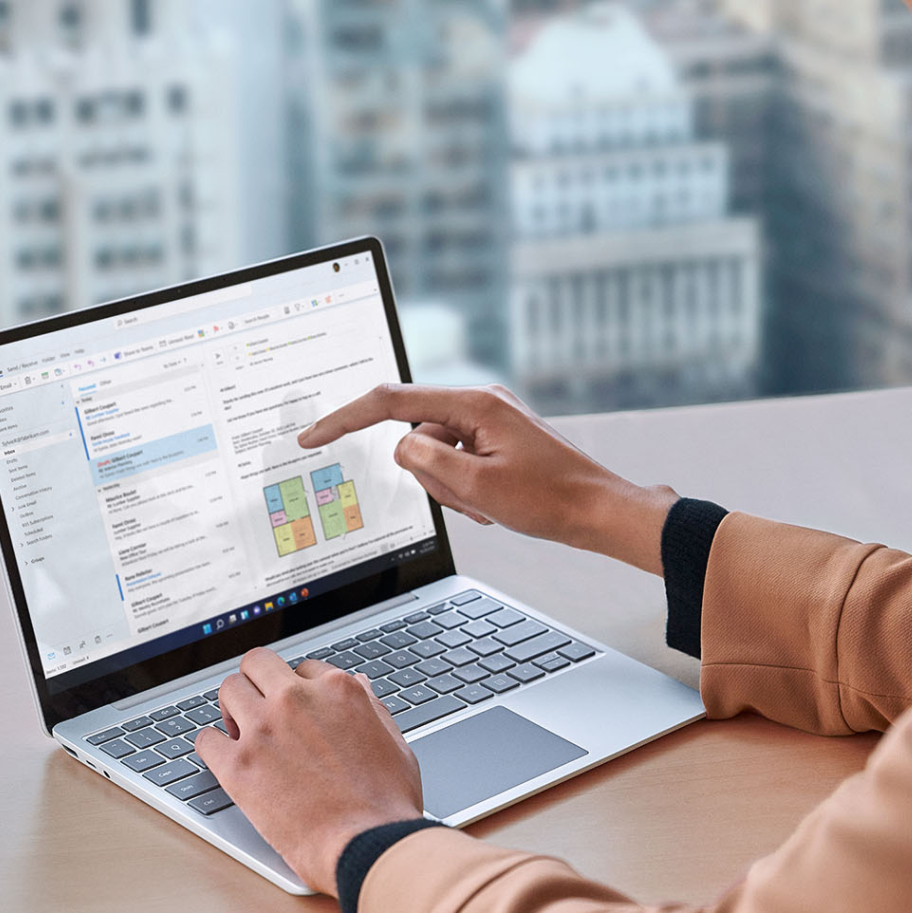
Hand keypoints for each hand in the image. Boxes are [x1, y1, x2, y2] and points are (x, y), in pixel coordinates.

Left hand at [194, 649, 423, 895]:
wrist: (367, 843)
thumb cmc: (386, 802)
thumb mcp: (393, 741)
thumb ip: (371, 707)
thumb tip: (358, 686)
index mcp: (338, 690)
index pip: (304, 668)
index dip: (300, 688)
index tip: (296, 706)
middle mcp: (297, 700)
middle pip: (257, 663)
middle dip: (257, 680)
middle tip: (258, 703)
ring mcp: (264, 730)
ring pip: (228, 690)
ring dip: (233, 707)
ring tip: (240, 728)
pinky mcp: (238, 766)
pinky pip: (205, 739)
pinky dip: (212, 745)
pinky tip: (222, 755)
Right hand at [298, 384, 677, 573]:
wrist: (598, 511)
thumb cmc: (549, 499)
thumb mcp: (477, 488)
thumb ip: (426, 460)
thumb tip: (400, 445)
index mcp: (474, 404)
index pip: (391, 401)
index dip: (345, 418)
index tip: (313, 435)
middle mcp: (480, 403)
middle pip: (415, 435)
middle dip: (431, 476)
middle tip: (472, 500)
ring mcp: (488, 421)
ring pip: (433, 456)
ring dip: (451, 488)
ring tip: (490, 505)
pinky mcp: (494, 440)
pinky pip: (456, 463)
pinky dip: (465, 489)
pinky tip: (495, 505)